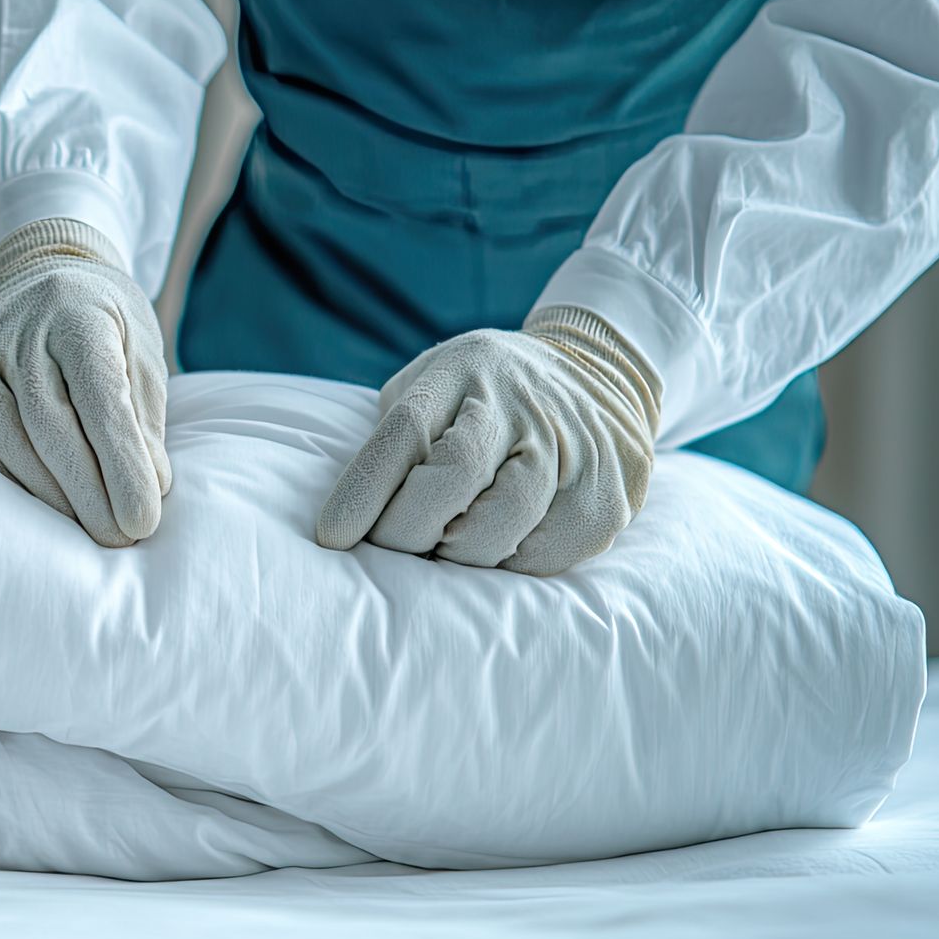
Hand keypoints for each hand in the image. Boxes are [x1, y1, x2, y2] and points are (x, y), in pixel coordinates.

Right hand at [0, 219, 170, 546]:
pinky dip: (0, 486)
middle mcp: (17, 332)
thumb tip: (149, 490)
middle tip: (119, 540)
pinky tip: (30, 509)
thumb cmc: (102, 330)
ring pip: (6, 444)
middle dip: (87, 496)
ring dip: (47, 501)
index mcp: (77, 317)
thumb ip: (144, 420)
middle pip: (50, 428)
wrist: (34, 279)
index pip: (101, 400)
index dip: (123, 467)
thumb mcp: (140, 355)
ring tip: (84, 533)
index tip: (143, 522)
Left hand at [315, 307, 661, 574]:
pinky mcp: (606, 496)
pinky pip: (544, 556)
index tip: (332, 537)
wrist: (601, 374)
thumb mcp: (431, 386)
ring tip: (444, 549)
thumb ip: (396, 436)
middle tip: (393, 547)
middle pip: (455, 476)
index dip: (364, 490)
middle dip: (408, 528)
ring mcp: (571, 447)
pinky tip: (493, 552)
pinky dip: (505, 567)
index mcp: (462, 371)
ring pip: (501, 523)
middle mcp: (520, 402)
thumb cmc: (482, 397)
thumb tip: (349, 519)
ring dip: (457, 554)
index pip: (405, 431)